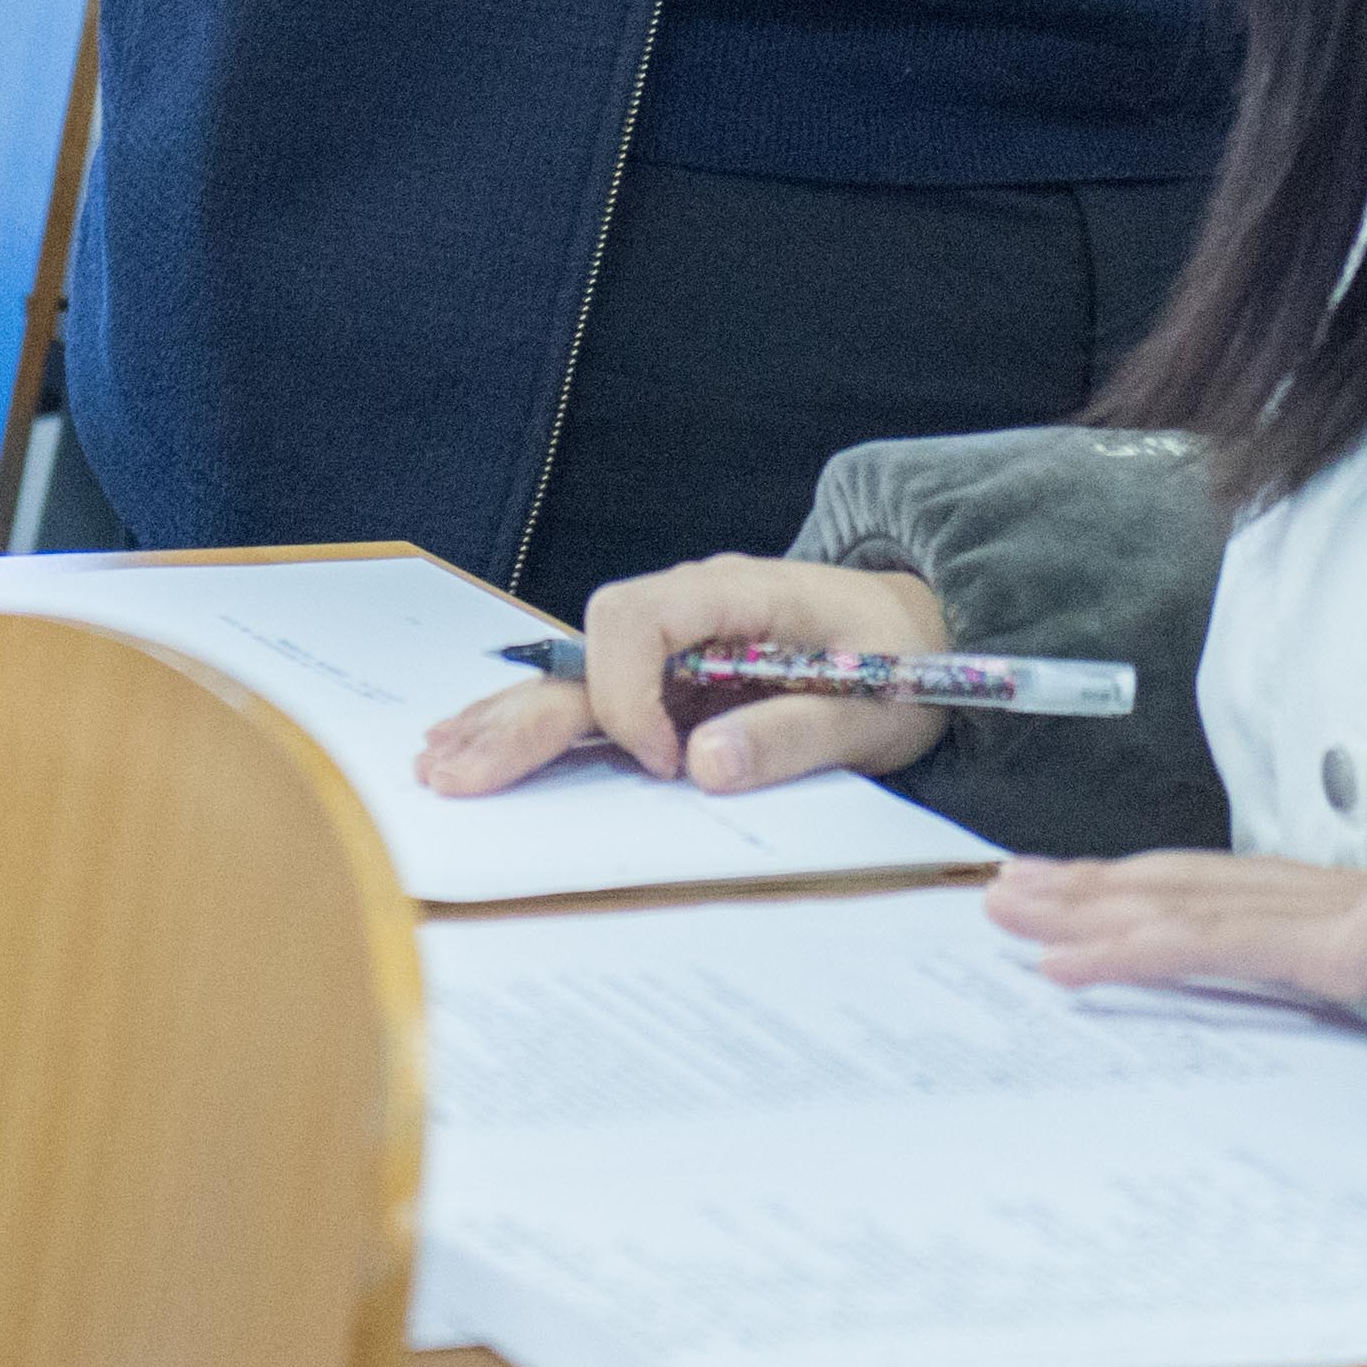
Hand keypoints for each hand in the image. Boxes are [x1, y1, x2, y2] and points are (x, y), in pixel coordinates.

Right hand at [412, 553, 952, 795]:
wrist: (925, 632)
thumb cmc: (904, 662)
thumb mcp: (874, 707)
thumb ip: (793, 733)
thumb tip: (702, 765)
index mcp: (734, 594)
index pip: (638, 620)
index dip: (629, 694)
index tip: (661, 763)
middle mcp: (687, 609)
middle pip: (583, 653)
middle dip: (523, 715)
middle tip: (460, 772)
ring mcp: (673, 644)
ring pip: (572, 675)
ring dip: (508, 719)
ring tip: (441, 764)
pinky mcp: (671, 679)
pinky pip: (590, 696)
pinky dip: (534, 723)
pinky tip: (477, 745)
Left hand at [984, 852, 1366, 1011]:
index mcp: (1355, 907)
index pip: (1229, 894)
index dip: (1154, 888)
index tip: (1091, 889)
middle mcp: (1318, 896)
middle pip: (1177, 885)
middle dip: (1089, 885)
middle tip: (1008, 887)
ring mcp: (1316, 914)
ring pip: (1168, 907)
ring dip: (1079, 909)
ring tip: (1002, 911)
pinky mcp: (1320, 942)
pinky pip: (1197, 950)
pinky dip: (1124, 954)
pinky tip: (1062, 965)